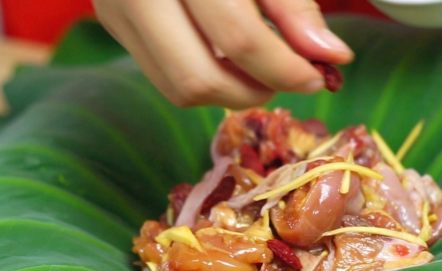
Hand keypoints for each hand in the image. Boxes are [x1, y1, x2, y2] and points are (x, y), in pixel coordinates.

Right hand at [93, 0, 353, 107]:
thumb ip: (292, 2)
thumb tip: (330, 55)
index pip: (237, 36)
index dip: (285, 67)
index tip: (319, 75)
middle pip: (198, 78)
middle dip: (255, 90)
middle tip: (289, 76)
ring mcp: (115, 7)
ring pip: (177, 87)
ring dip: (230, 91)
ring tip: (260, 66)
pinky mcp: (111, 19)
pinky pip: (162, 73)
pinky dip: (205, 76)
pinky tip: (227, 54)